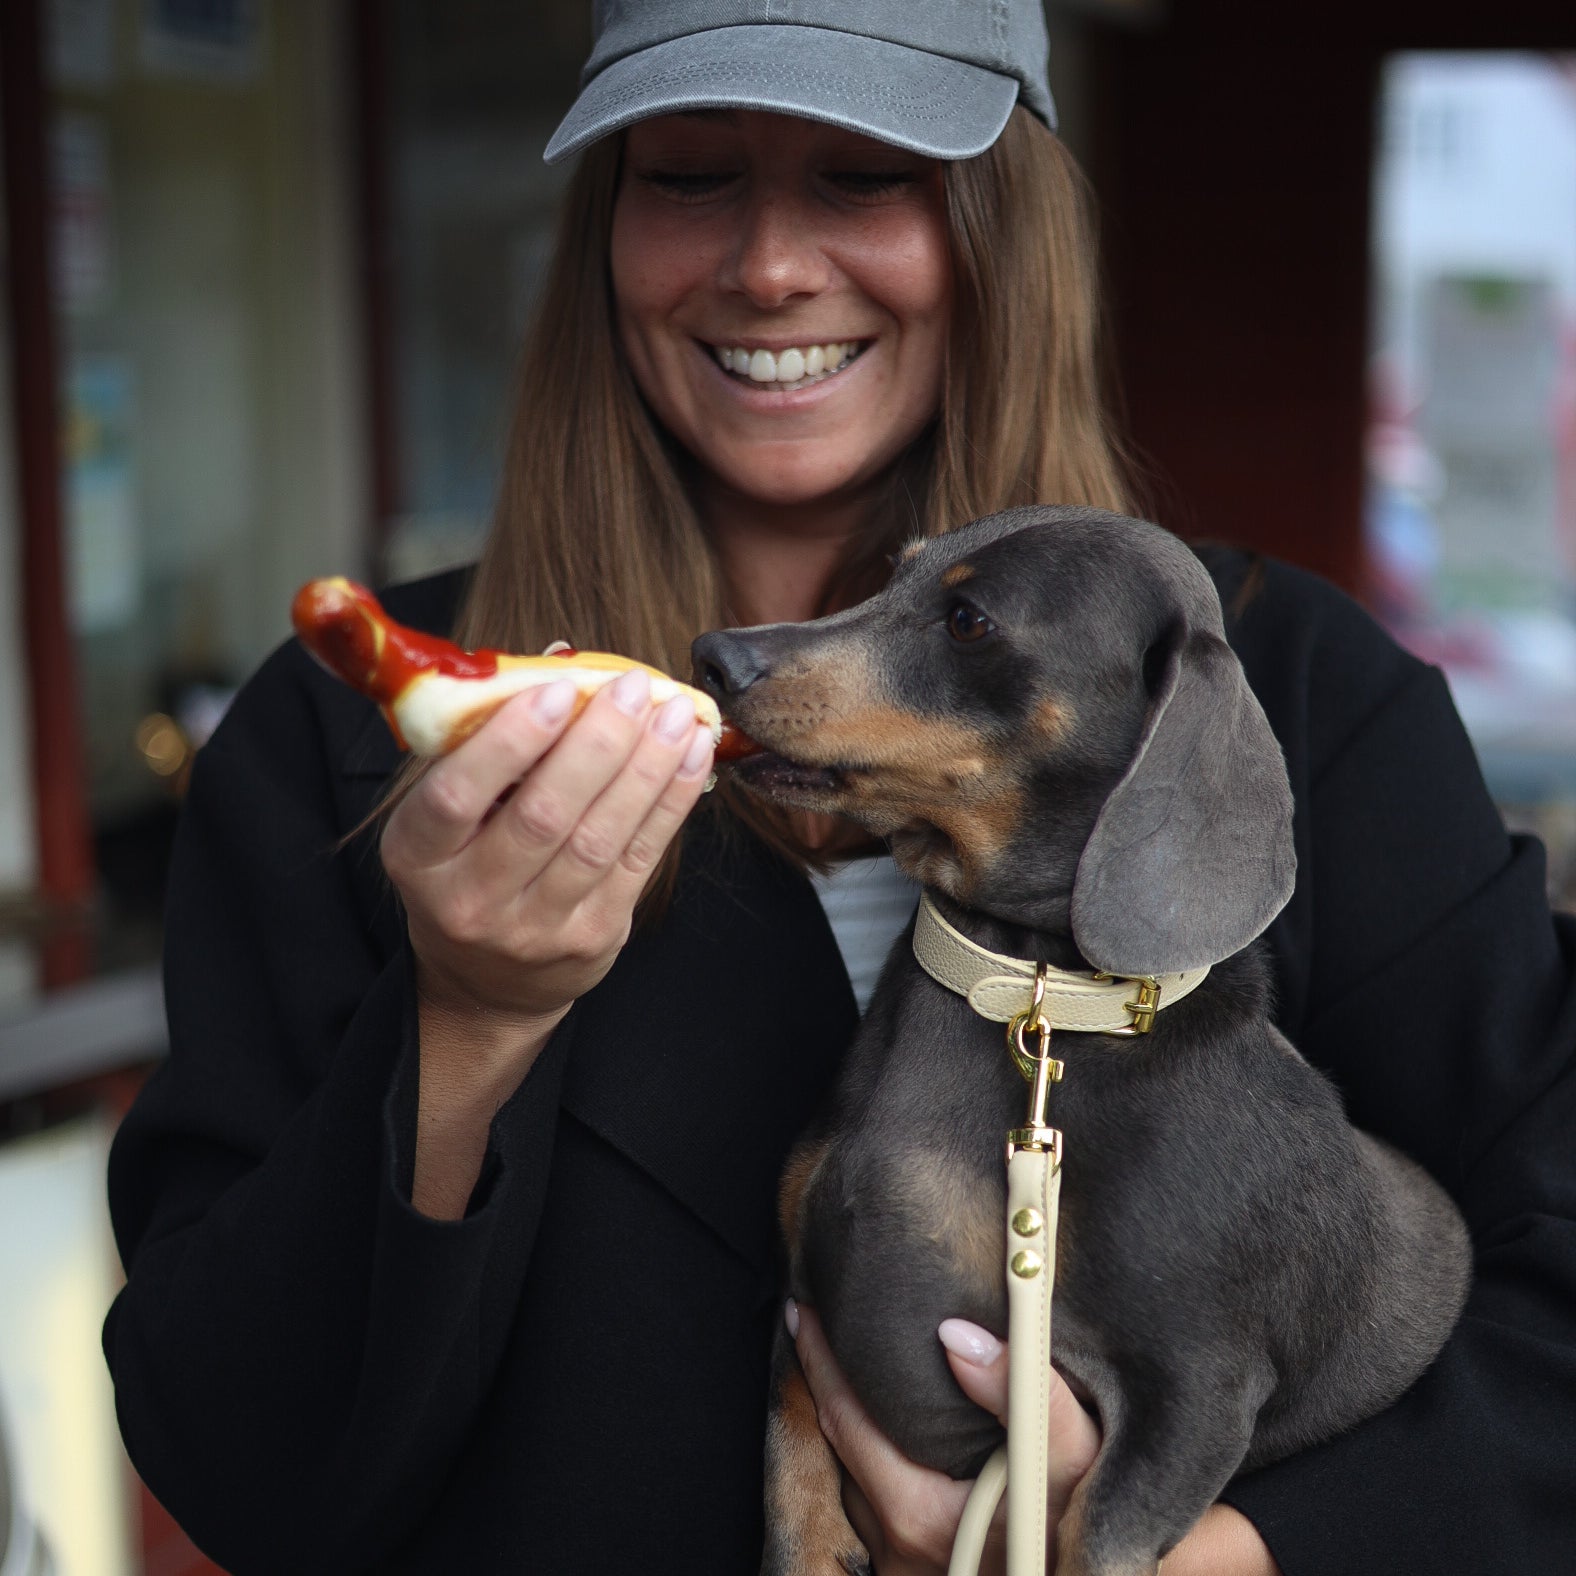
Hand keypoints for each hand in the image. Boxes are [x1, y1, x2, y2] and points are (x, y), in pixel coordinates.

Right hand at [384, 666, 713, 1028]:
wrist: (487, 979)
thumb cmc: (467, 864)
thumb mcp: (451, 813)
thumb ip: (491, 740)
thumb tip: (562, 663)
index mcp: (418, 856)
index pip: (456, 797)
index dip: (508, 743)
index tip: (557, 691)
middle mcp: (470, 899)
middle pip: (542, 815)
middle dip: (597, 744)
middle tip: (634, 687)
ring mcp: (535, 926)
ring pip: (599, 837)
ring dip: (646, 768)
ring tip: (678, 714)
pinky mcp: (593, 936)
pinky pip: (639, 860)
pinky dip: (671, 802)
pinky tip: (692, 757)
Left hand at [790, 1303, 1097, 1573]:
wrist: (1098, 1571)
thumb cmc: (1084, 1515)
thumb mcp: (1072, 1452)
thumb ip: (1021, 1389)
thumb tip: (954, 1335)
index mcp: (916, 1515)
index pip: (843, 1418)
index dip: (820, 1358)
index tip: (802, 1308)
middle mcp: (894, 1549)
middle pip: (839, 1447)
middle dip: (829, 1382)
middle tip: (819, 1321)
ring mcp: (899, 1567)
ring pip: (854, 1478)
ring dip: (853, 1423)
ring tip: (851, 1365)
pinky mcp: (912, 1570)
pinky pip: (872, 1504)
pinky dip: (872, 1456)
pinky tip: (884, 1423)